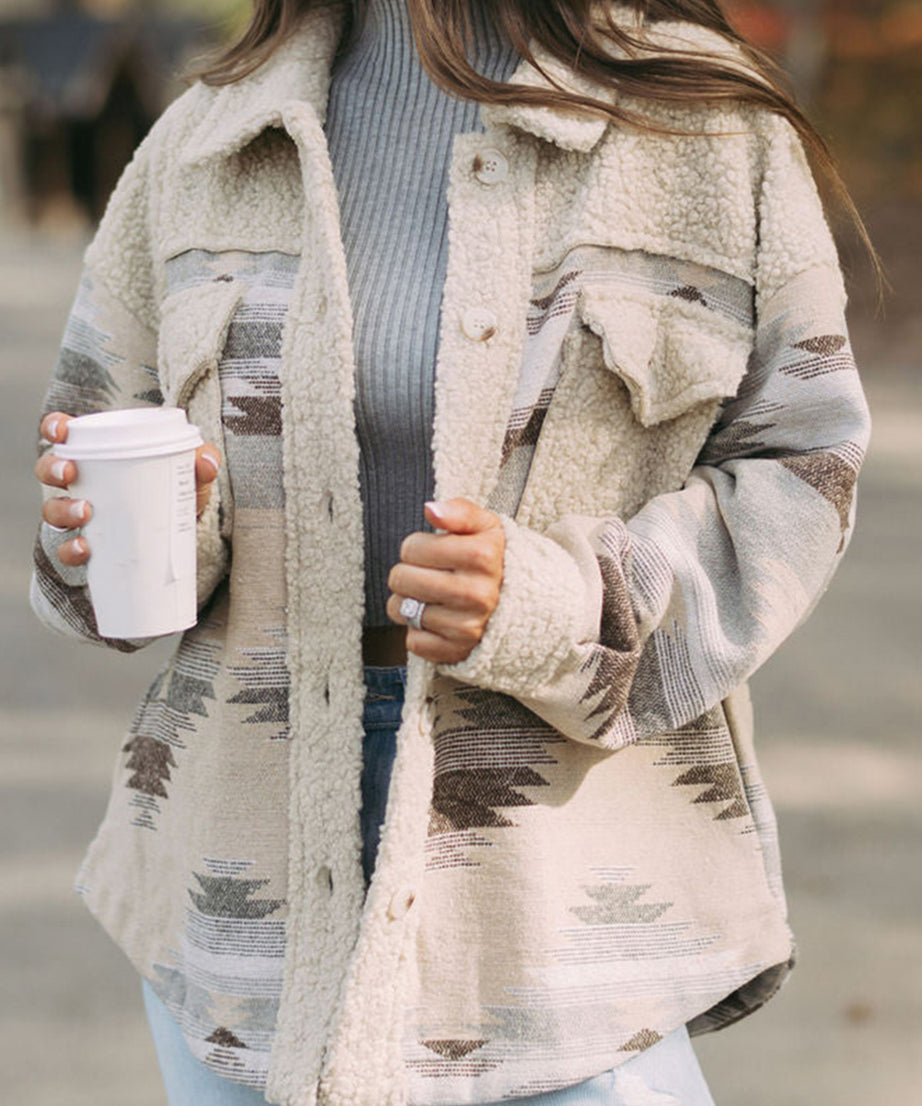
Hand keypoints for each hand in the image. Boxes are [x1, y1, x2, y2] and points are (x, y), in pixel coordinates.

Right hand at [34, 410, 222, 565]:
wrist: (179, 534)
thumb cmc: (174, 490)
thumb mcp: (189, 475)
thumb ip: (201, 464)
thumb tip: (206, 461)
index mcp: (99, 454)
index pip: (65, 434)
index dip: (54, 428)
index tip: (60, 431)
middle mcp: (82, 482)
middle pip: (49, 470)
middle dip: (53, 468)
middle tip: (70, 473)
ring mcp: (80, 514)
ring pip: (53, 510)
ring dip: (63, 509)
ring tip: (85, 512)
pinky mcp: (88, 544)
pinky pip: (66, 549)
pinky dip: (71, 550)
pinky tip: (85, 549)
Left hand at [386, 498, 505, 664]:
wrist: (528, 604)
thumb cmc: (496, 560)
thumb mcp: (486, 526)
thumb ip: (459, 511)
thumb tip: (430, 510)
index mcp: (481, 556)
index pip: (411, 548)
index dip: (417, 547)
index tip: (434, 553)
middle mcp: (476, 593)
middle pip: (400, 578)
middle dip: (409, 573)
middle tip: (430, 575)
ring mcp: (467, 626)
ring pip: (401, 610)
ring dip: (410, 602)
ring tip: (432, 597)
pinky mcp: (458, 651)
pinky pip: (412, 641)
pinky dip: (419, 632)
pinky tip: (438, 620)